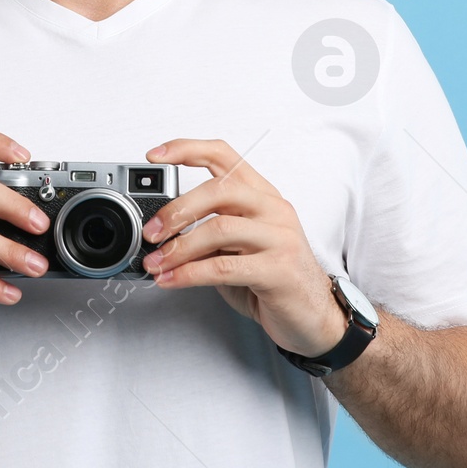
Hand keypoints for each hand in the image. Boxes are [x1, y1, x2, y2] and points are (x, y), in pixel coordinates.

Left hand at [141, 138, 347, 359]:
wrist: (315, 318)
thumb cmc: (273, 279)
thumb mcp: (240, 246)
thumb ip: (211, 230)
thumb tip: (162, 230)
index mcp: (262, 195)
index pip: (223, 156)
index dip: (186, 150)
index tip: (156, 155)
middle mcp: (273, 209)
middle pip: (219, 190)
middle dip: (176, 210)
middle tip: (151, 233)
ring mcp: (280, 238)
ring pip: (219, 228)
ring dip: (179, 248)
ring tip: (156, 264)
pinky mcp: (278, 270)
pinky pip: (224, 267)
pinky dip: (189, 274)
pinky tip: (172, 280)